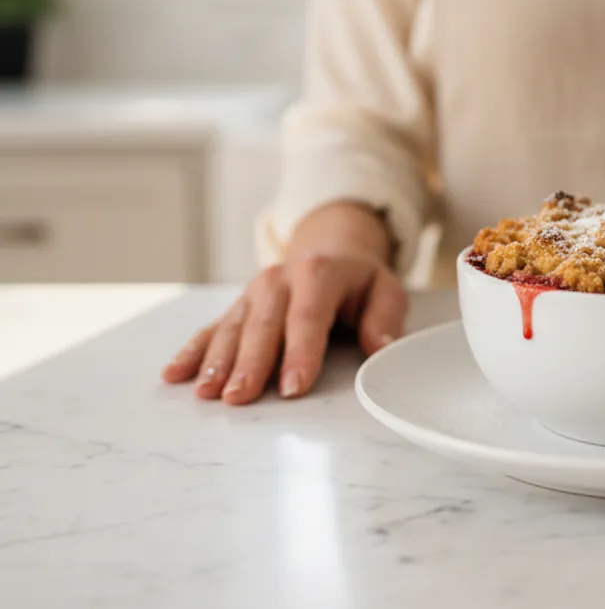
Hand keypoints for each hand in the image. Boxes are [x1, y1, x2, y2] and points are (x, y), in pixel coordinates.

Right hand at [161, 253, 407, 404]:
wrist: (329, 251)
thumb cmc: (358, 281)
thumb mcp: (384, 289)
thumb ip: (384, 317)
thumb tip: (379, 347)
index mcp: (318, 274)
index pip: (308, 318)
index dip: (300, 353)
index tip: (293, 388)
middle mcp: (279, 280)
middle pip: (263, 326)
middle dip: (250, 363)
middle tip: (239, 397)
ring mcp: (253, 293)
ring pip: (233, 329)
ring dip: (217, 361)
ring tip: (207, 392)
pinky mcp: (237, 307)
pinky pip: (211, 328)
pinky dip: (192, 351)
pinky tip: (175, 374)